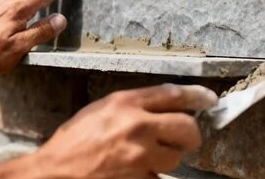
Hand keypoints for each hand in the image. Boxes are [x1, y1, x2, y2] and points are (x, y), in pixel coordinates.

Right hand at [32, 84, 218, 178]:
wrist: (54, 173)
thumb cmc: (74, 141)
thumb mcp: (101, 110)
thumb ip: (134, 105)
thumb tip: (166, 107)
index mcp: (126, 103)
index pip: (174, 94)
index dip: (198, 96)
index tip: (211, 100)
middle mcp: (137, 126)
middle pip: (187, 128)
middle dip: (191, 135)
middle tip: (186, 139)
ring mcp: (139, 156)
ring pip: (174, 157)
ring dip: (166, 158)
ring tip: (143, 158)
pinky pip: (158, 177)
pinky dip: (150, 175)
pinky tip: (133, 172)